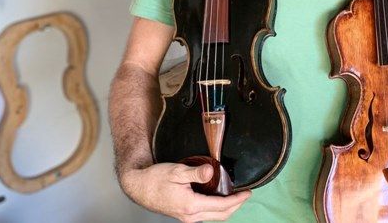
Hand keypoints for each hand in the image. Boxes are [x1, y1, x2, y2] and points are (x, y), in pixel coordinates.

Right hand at [120, 162, 250, 222]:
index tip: (248, 192)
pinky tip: (219, 198)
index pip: (222, 205)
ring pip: (214, 216)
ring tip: (235, 196)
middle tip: (245, 195)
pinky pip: (206, 215)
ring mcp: (187, 217)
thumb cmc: (156, 178)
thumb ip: (196, 172)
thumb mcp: (177, 171)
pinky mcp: (184, 215)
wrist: (139, 187)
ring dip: (227, 208)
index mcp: (191, 205)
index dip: (237, 199)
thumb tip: (212, 171)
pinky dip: (217, 208)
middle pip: (221, 215)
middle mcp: (190, 215)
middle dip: (236, 206)